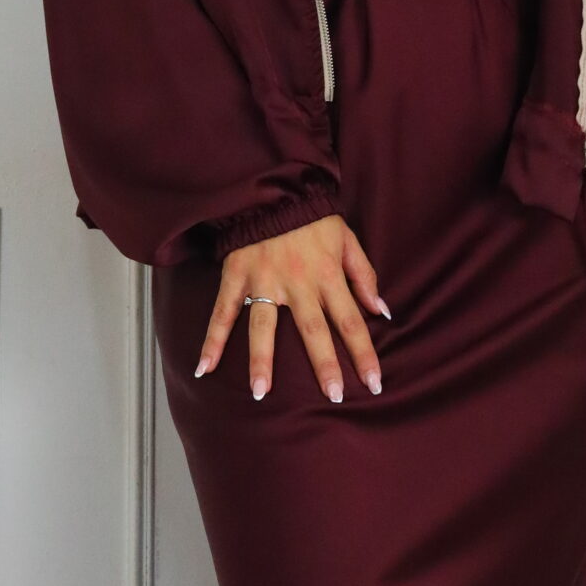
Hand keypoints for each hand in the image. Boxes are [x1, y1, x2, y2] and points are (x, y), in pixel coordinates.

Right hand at [195, 213, 388, 403]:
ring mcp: (264, 281)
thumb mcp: (348, 239)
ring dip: (261, 360)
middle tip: (333, 396)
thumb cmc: (313, 217)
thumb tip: (382, 311)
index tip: (374, 383)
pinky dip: (212, 340)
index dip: (364, 354)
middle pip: (313, 331)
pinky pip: (223, 312)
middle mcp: (297, 283)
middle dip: (324, 365)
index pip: (351, 322)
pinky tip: (203, 368)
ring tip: (260, 393)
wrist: (273, 188)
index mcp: (327, 275)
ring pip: (263, 327)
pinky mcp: (237, 277)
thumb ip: (364, 276)